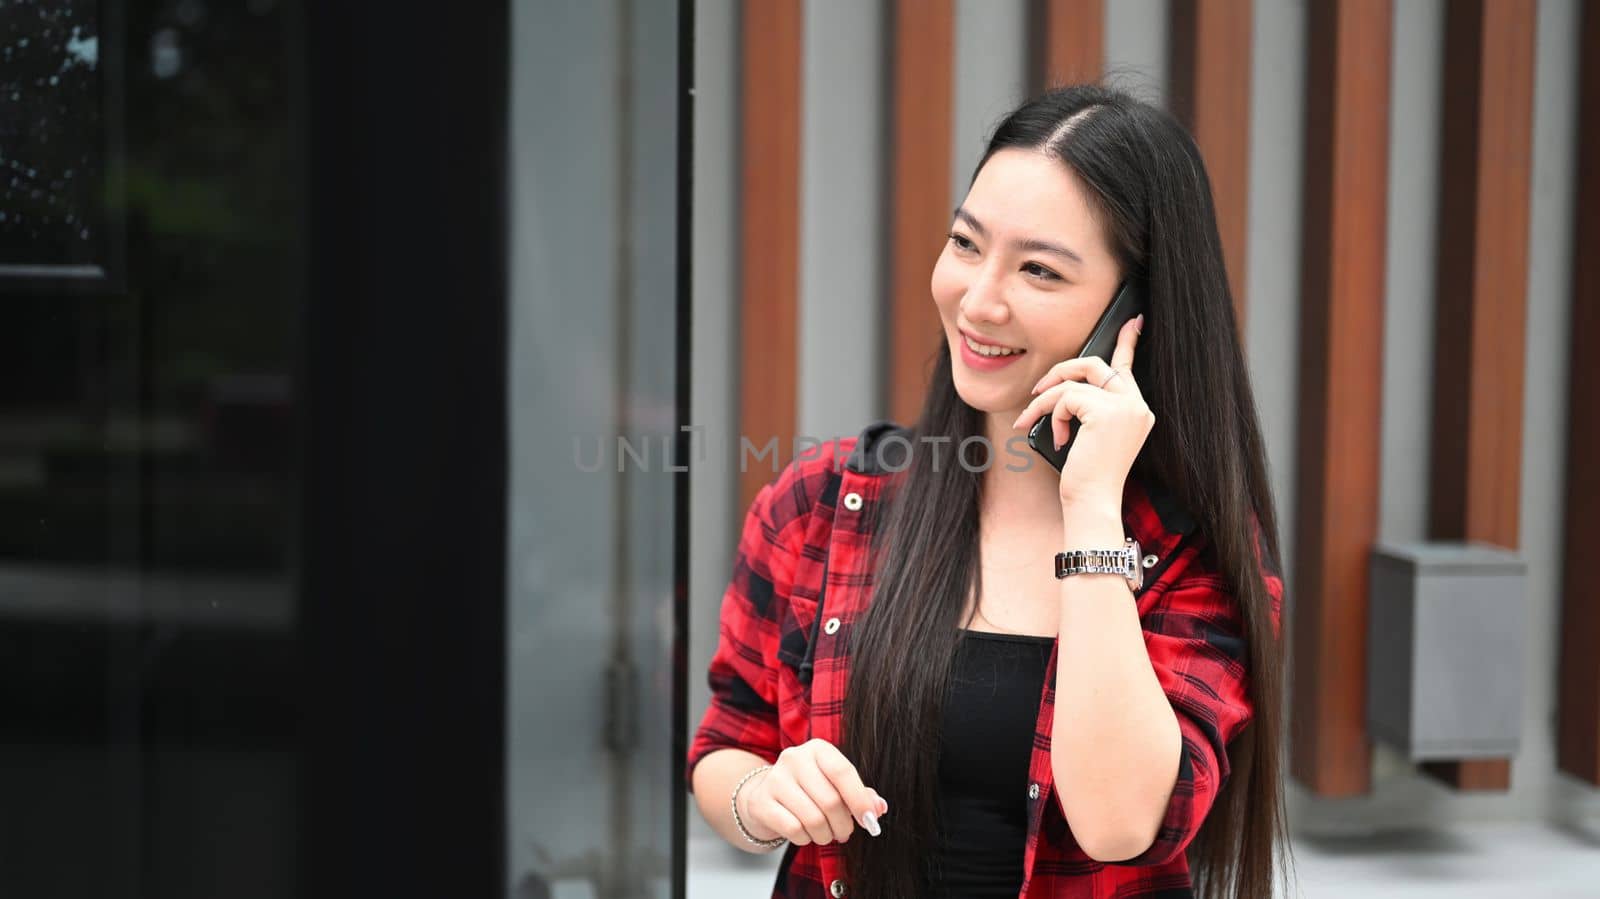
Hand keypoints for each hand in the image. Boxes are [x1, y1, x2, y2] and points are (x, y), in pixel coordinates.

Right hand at [741, 738, 887, 845]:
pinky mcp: (762, 802)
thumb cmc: (808, 790)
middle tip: (844, 832)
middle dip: (843, 825)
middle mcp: (794, 758)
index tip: (869, 820)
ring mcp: (775, 779)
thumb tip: (878, 808)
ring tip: (825, 834)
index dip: (859, 800)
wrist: (765, 796)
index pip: (843, 772)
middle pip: (830, 800)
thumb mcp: (834, 786)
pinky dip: (805, 839)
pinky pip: (794, 829)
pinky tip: (805, 834)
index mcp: (818, 749)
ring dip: (825, 835)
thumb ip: (859, 795)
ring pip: (813, 819)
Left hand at [1010, 314, 1151, 505]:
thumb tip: (1064, 386)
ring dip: (1046, 401)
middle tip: (1038, 391)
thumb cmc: (1088, 475)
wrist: (1093, 501)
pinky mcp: (1106, 412)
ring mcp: (1125, 407)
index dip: (1128, 341)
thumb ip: (1090, 407)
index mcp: (1137, 410)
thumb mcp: (1091, 435)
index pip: (1129, 367)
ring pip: (1074, 381)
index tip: (1133, 320)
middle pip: (1095, 364)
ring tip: (1034, 420)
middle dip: (1061, 371)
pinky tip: (1059, 438)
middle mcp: (1137, 405)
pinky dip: (1052, 414)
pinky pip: (1066, 397)